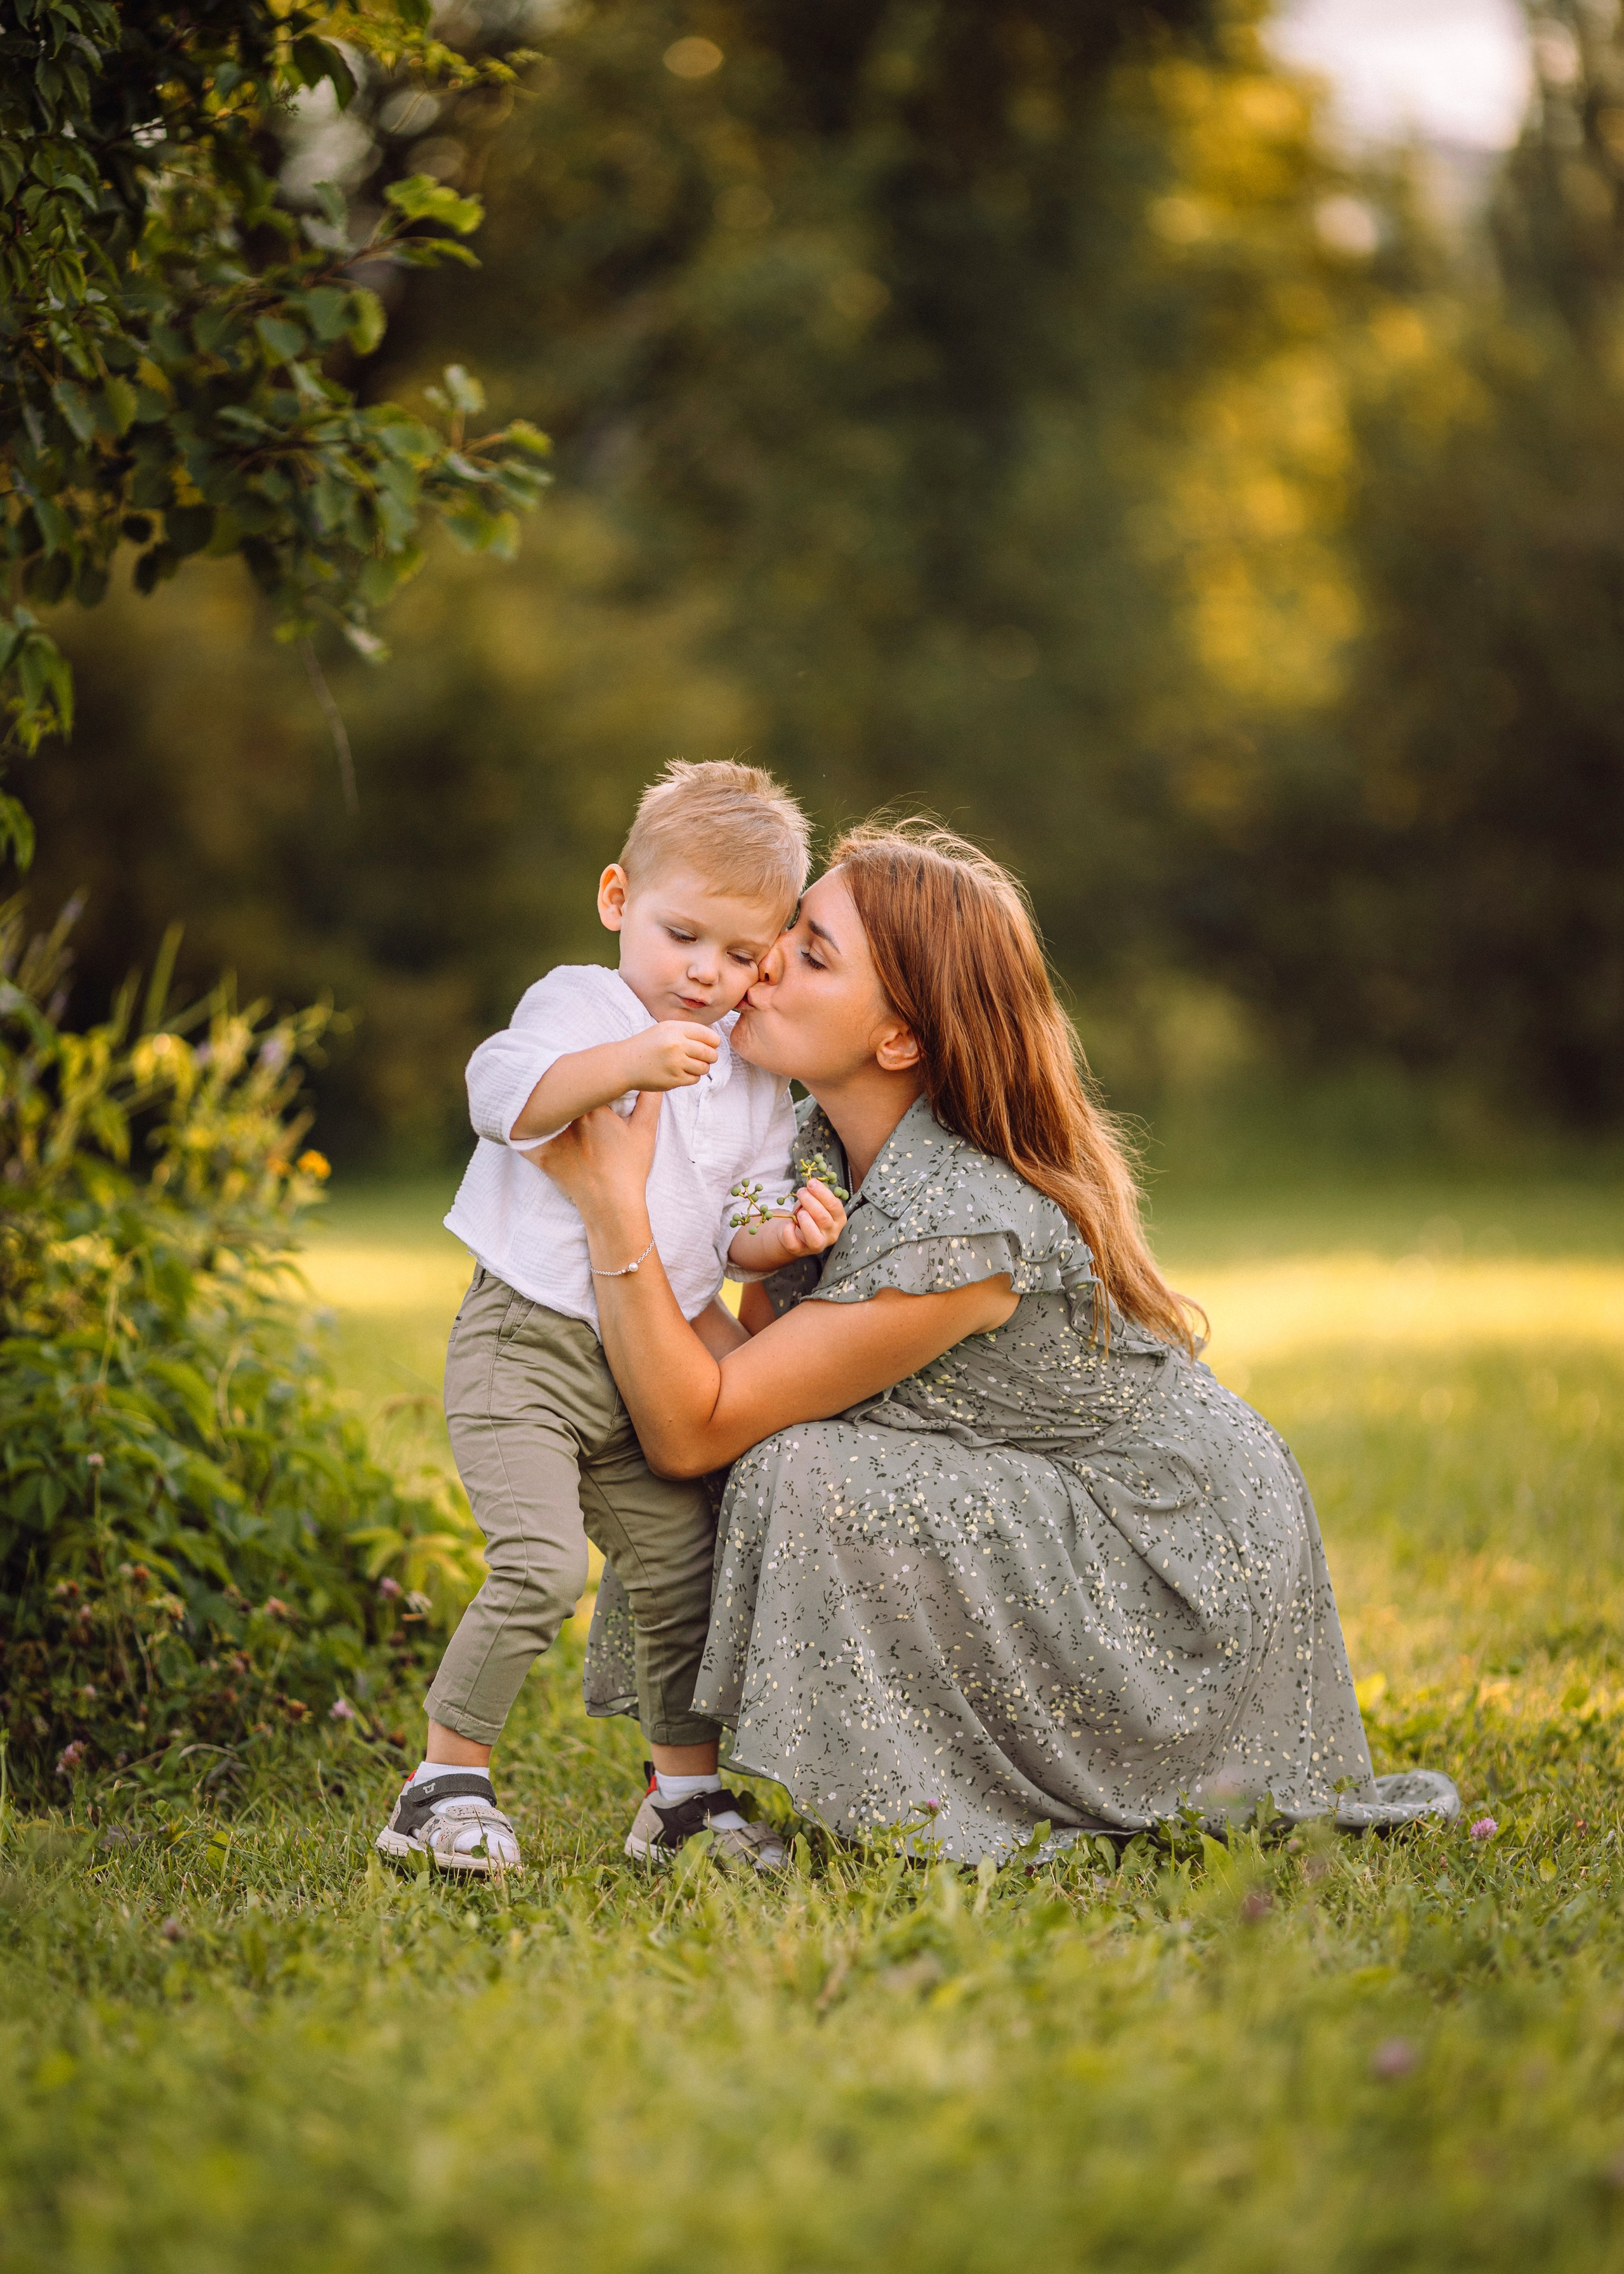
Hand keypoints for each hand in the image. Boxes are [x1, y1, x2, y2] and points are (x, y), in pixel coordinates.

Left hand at [535, 1090, 661, 1231]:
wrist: (611, 1204)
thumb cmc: (630, 1168)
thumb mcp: (645, 1131)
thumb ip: (649, 1100)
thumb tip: (654, 1079)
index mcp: (594, 1108)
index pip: (584, 1080)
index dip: (586, 1077)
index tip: (589, 1078)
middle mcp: (570, 1118)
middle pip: (561, 1093)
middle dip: (564, 1088)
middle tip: (568, 1086)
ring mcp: (553, 1137)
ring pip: (542, 1110)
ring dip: (545, 1105)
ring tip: (545, 1100)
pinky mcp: (542, 1155)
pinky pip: (525, 1137)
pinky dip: (523, 1130)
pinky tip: (524, 1123)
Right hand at [623, 1021, 718, 1091]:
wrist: (625, 1063)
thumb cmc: (648, 1045)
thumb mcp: (665, 1029)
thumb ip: (688, 1031)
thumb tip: (714, 1040)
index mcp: (676, 1029)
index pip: (709, 1036)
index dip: (713, 1042)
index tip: (711, 1045)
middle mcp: (676, 1045)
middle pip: (710, 1053)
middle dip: (711, 1056)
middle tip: (704, 1057)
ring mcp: (675, 1063)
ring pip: (704, 1068)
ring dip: (701, 1067)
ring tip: (690, 1064)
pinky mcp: (673, 1079)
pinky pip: (695, 1079)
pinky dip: (691, 1076)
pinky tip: (681, 1071)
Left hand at [777, 1178, 846, 1257]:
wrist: (795, 1231)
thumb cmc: (807, 1213)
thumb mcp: (814, 1202)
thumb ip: (815, 1195)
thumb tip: (811, 1184)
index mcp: (838, 1219)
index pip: (834, 1206)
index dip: (822, 1193)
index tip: (811, 1182)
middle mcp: (832, 1234)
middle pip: (824, 1219)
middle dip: (810, 1202)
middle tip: (801, 1192)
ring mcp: (818, 1245)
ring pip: (814, 1237)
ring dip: (805, 1220)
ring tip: (798, 1211)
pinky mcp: (801, 1251)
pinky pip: (794, 1244)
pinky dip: (789, 1231)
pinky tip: (789, 1222)